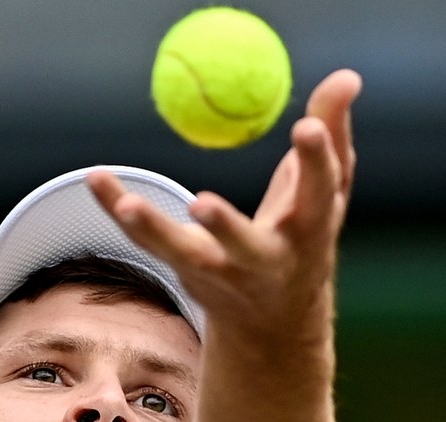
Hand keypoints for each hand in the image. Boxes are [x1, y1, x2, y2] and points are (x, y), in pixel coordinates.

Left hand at [88, 69, 361, 343]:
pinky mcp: (186, 273)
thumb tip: (348, 75)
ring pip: (184, 254)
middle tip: (201, 203)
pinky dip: (117, 208)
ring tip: (129, 203)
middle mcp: (266, 260)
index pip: (318, 192)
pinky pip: (146, 241)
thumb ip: (333, 132)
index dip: (315, 160)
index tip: (306, 127)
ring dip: (155, 230)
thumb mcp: (328, 190)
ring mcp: (222, 273)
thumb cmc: (305, 237)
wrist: (274, 323)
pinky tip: (97, 180)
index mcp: (310, 229)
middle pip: (245, 245)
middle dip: (226, 227)